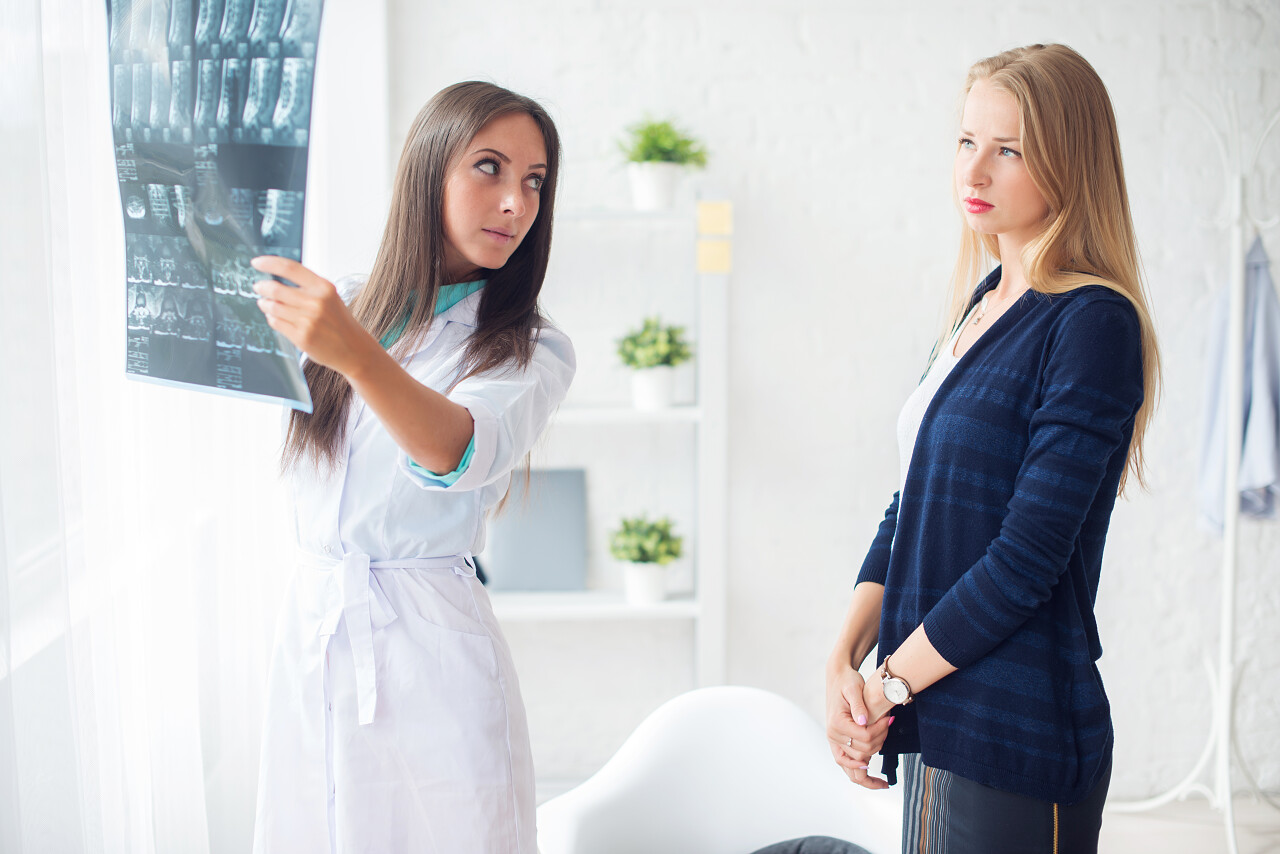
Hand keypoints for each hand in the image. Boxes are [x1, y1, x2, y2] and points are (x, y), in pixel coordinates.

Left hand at [251, 256, 375, 376]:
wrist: (354, 348)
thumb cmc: (339, 321)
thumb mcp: (329, 297)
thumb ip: (307, 286)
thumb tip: (275, 278)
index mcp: (323, 287)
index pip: (290, 268)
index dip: (269, 263)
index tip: (256, 262)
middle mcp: (316, 302)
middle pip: (276, 289)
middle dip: (262, 287)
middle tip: (258, 287)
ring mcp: (308, 321)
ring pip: (273, 307)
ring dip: (265, 304)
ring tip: (265, 304)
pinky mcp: (302, 337)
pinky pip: (276, 323)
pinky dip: (271, 318)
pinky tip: (275, 317)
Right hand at [826, 664, 892, 790]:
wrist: (838, 679)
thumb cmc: (847, 682)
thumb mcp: (854, 688)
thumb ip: (859, 705)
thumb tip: (864, 722)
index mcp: (836, 723)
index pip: (864, 737)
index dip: (881, 730)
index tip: (890, 718)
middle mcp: (833, 736)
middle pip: (862, 752)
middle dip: (880, 742)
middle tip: (889, 725)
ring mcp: (835, 742)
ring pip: (854, 766)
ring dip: (871, 768)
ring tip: (885, 778)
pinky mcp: (838, 745)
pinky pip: (847, 767)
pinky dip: (860, 774)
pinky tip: (874, 780)